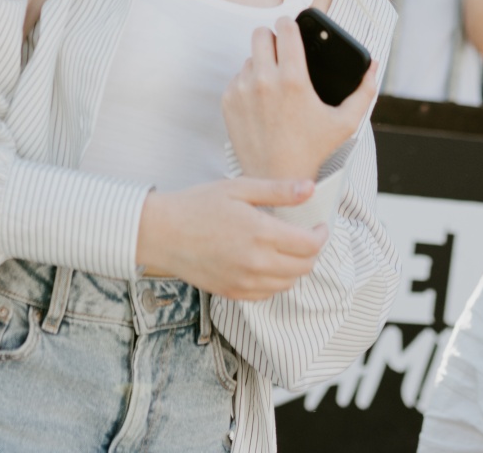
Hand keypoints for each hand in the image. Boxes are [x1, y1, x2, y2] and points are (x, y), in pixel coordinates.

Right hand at [136, 179, 328, 300]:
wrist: (161, 232)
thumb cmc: (197, 205)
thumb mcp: (238, 188)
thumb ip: (278, 191)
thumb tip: (310, 189)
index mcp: (261, 234)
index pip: (310, 245)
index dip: (321, 235)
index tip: (318, 225)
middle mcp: (256, 263)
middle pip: (304, 267)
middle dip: (312, 252)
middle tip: (306, 236)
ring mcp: (244, 282)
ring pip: (288, 284)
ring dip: (295, 268)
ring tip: (287, 249)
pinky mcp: (232, 293)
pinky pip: (267, 294)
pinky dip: (275, 282)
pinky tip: (266, 264)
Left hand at [223, 20, 376, 182]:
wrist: (276, 177)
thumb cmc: (313, 150)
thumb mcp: (346, 122)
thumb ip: (365, 91)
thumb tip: (374, 66)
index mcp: (293, 79)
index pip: (285, 28)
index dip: (290, 22)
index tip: (292, 26)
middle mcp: (264, 80)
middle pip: (260, 34)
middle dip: (272, 38)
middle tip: (282, 50)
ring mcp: (242, 90)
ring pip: (249, 57)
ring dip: (261, 63)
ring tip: (275, 83)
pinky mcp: (228, 101)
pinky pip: (237, 78)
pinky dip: (249, 83)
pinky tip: (262, 101)